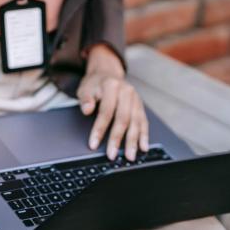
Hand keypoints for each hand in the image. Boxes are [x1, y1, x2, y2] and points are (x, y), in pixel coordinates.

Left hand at [77, 45, 148, 160]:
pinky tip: (143, 147)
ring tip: (129, 156)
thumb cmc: (94, 84)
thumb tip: (87, 110)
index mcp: (112, 86)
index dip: (99, 129)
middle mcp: (127, 92)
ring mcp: (136, 99)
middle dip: (117, 139)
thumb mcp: (85, 88)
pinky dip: (144, 135)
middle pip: (123, 119)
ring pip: (136, 122)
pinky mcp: (140, 106)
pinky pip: (144, 122)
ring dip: (133, 141)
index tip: (93, 144)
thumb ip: (85, 99)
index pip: (106, 111)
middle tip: (112, 155)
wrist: (107, 73)